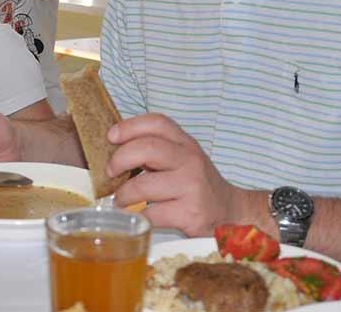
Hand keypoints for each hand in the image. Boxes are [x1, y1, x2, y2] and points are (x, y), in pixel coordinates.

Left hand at [107, 113, 240, 236]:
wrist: (230, 213)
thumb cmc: (195, 184)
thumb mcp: (181, 159)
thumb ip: (154, 151)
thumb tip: (113, 151)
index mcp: (185, 143)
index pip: (157, 123)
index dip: (130, 126)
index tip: (111, 137)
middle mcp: (190, 160)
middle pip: (148, 148)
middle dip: (120, 159)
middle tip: (111, 172)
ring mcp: (192, 186)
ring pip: (144, 185)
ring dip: (124, 194)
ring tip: (120, 200)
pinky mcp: (191, 213)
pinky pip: (151, 214)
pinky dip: (137, 217)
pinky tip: (136, 217)